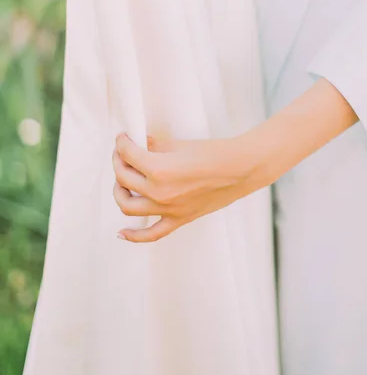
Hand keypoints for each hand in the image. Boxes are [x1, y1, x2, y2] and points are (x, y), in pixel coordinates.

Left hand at [112, 133, 260, 241]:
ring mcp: (168, 209)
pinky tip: (121, 233)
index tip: (122, 138)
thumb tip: (142, 144)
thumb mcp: (179, 145)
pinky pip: (151, 234)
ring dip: (119, 191)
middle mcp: (159, 191)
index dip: (121, 143)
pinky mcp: (179, 219)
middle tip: (122, 154)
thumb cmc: (214, 153)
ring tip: (122, 182)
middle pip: (123, 178)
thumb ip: (156, 146)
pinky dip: (133, 236)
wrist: (241, 169)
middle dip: (118, 162)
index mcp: (158, 169)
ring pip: (128, 206)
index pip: (127, 155)